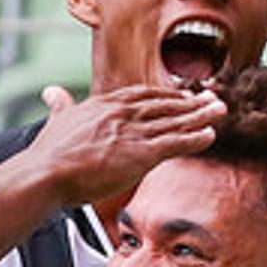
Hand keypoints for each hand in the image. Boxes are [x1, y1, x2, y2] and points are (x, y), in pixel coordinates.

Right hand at [28, 84, 223, 207]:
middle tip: (212, 99)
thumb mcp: (56, 120)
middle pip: (165, 104)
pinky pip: (175, 142)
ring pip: (175, 120)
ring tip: (221, 111)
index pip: (142, 95)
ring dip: (201, 115)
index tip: (180, 95)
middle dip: (190, 102)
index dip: (164, 96)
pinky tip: (211, 134)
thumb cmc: (48, 155)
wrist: (46, 174)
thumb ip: (60, 106)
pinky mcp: (141, 154)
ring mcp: (133, 132)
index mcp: (104, 105)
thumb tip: (52, 92)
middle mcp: (123, 113)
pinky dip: (195, 137)